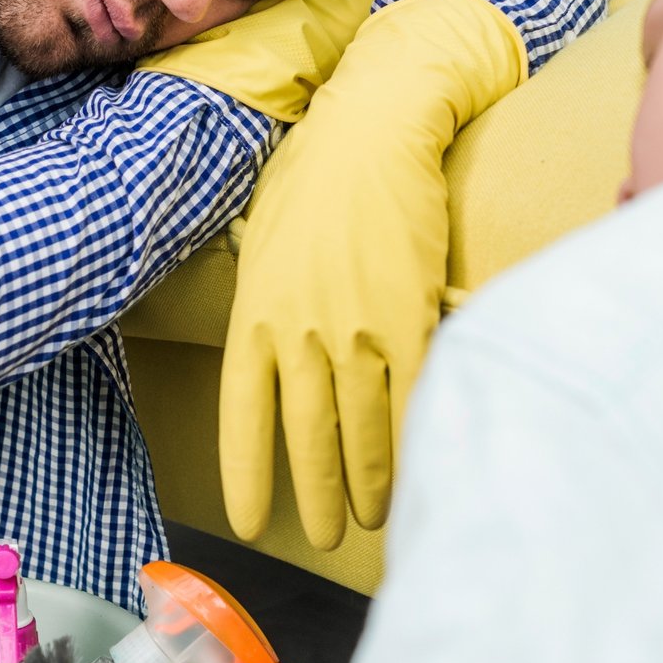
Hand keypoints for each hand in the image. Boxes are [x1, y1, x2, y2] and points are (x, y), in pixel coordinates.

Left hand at [218, 0, 527, 547]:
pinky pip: (409, 397)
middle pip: (307, 437)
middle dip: (317, 494)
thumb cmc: (314, 174)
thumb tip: (272, 346)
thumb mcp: (263, 241)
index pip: (244, 416)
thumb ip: (266, 303)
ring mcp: (356, 328)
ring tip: (373, 517)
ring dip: (368, 482)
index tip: (250, 520)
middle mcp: (301, 331)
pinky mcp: (410, 315)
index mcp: (255, 314)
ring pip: (361, 429)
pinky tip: (417, 468)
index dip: (249, 474)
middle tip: (326, 535)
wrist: (375, 128)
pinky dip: (412, 441)